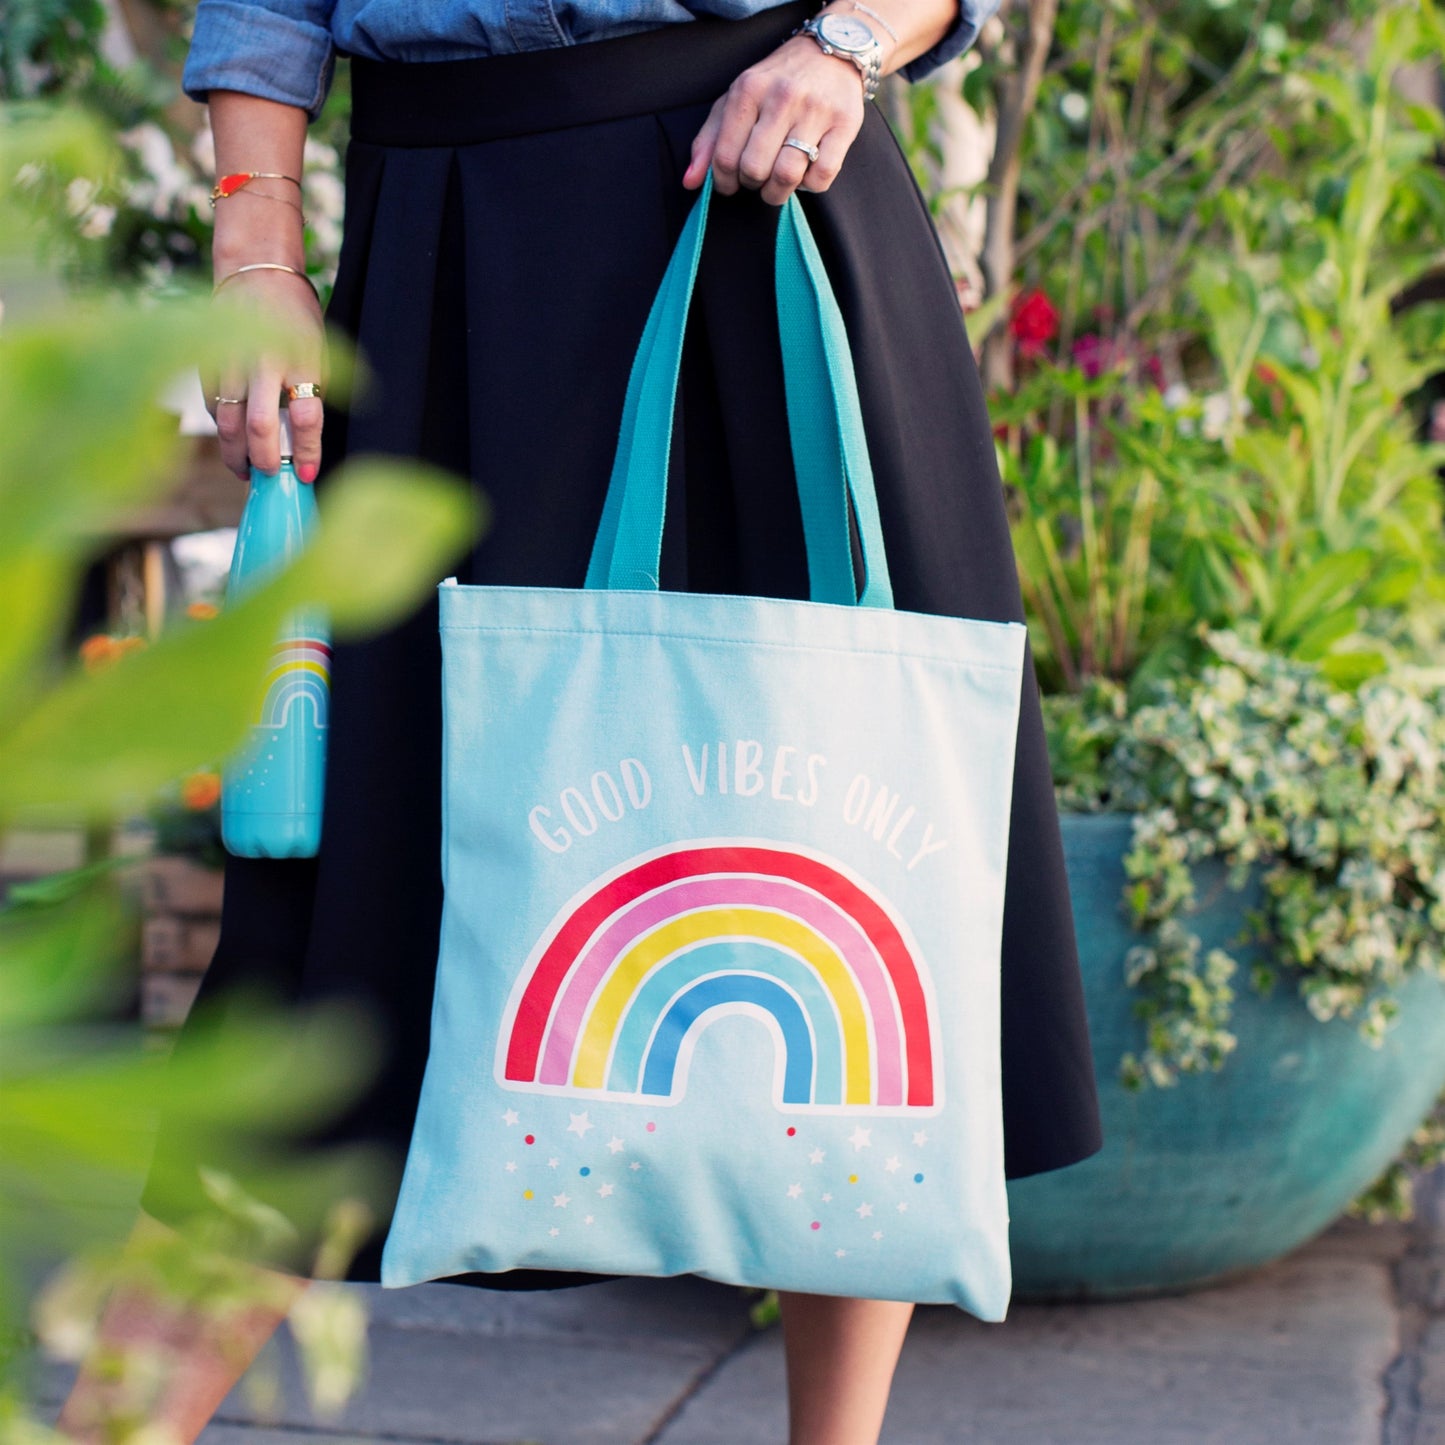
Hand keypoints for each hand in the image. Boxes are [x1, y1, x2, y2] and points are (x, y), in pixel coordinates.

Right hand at [200, 267, 327, 483]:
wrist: (256, 273)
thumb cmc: (295, 320)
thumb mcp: (318, 353)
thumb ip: (311, 394)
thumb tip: (301, 443)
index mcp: (301, 361)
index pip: (307, 417)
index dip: (308, 452)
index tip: (306, 475)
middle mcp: (264, 363)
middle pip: (260, 426)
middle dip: (265, 461)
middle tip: (270, 476)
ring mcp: (230, 362)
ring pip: (228, 423)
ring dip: (236, 454)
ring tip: (246, 470)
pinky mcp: (206, 362)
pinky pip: (213, 408)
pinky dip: (223, 429)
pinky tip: (233, 439)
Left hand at [682, 34, 865, 205]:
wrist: (831, 51)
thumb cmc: (777, 83)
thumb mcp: (736, 100)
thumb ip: (709, 140)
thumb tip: (690, 182)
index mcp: (748, 90)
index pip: (725, 157)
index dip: (724, 182)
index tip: (731, 183)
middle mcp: (782, 97)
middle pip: (755, 169)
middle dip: (753, 184)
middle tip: (759, 177)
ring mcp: (815, 110)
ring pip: (787, 175)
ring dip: (779, 191)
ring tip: (779, 181)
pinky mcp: (844, 124)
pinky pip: (822, 176)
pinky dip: (810, 185)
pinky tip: (806, 172)